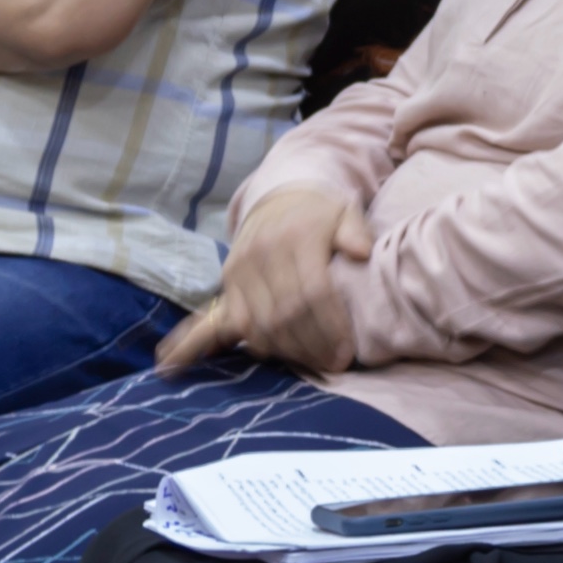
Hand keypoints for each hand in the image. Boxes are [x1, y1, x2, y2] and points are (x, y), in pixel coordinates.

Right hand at [165, 188, 367, 373]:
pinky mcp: (226, 282)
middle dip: (310, 346)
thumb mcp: (344, 212)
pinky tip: (201, 363)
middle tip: (334, 364)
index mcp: (295, 237)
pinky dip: (220, 345)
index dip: (330, 327)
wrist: (279, 198)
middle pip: (284, 314)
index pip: (312, 292)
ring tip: (311, 364)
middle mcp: (261, 254)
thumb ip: (355, 232)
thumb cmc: (320, 213)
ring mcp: (238, 270)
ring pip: (256, 323)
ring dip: (283, 351)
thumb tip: (361, 252)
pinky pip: (219, 320)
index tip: (347, 351)